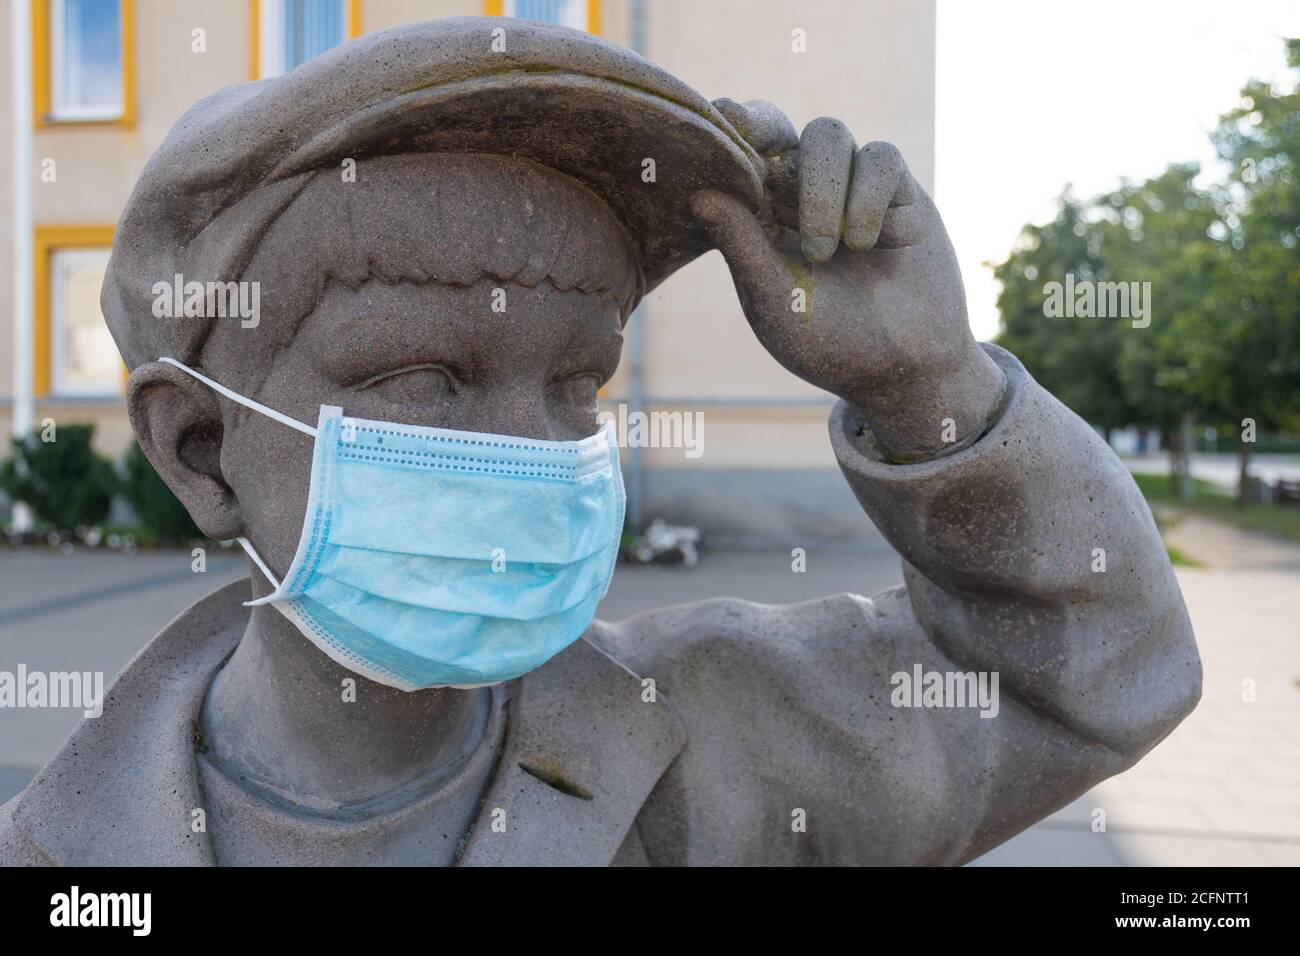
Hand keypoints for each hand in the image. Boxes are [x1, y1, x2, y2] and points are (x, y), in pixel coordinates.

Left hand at [693, 100, 1004, 459]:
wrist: (904, 370)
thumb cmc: (829, 344)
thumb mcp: (774, 301)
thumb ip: (741, 247)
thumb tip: (698, 195)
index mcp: (760, 219)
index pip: (736, 159)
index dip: (723, 136)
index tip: (712, 124)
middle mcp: (801, 196)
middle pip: (776, 128)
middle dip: (761, 129)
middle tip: (747, 135)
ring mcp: (851, 188)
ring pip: (828, 135)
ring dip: (820, 187)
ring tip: (825, 250)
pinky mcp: (899, 191)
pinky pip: (881, 158)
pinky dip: (867, 198)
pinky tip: (863, 244)